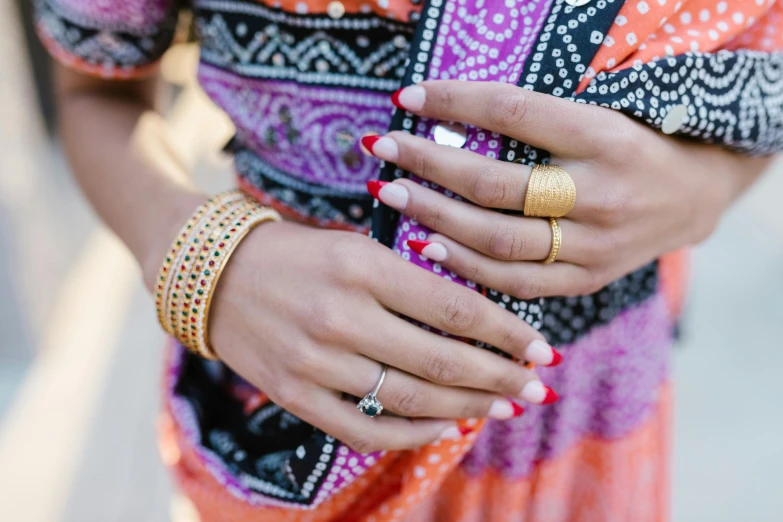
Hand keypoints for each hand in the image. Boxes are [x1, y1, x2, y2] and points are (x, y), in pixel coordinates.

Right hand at [205, 221, 559, 453]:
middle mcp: (340, 316)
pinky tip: (444, 426)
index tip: (543, 348)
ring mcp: (315, 362)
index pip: (454, 308)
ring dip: (466, 407)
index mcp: (362, 266)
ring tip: (503, 407)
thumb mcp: (355, 246)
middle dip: (500, 378)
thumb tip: (476, 321)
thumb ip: (410, 280)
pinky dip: (412, 432)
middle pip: (441, 360)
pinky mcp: (294, 395)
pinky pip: (365, 428)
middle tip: (537, 387)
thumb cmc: (298, 253)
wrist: (215, 276)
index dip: (507, 333)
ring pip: (410, 398)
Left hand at [363, 81, 769, 298]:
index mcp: (603, 137)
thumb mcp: (595, 115)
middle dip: (428, 165)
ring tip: (391, 195)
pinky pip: (515, 281)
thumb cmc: (630, 144)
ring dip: (434, 217)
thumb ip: (532, 121)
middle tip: (382, 148)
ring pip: (498, 240)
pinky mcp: (587, 279)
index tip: (406, 97)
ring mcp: (594, 244)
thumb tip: (444, 115)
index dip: (455, 103)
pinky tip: (425, 246)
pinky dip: (465, 266)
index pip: (514, 114)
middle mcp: (600, 193)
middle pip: (495, 184)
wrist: (692, 195)